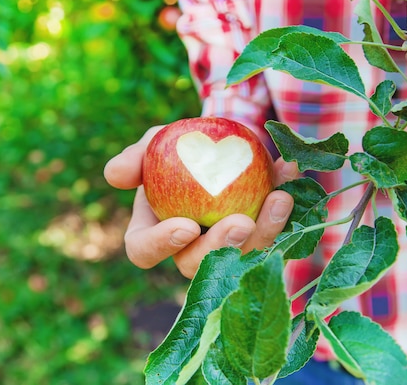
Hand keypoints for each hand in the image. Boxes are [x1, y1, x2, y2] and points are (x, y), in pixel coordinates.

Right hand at [104, 126, 297, 278]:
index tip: (186, 225)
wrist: (216, 142)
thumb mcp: (154, 143)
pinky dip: (285, 204)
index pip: (144, 250)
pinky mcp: (259, 237)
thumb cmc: (178, 147)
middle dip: (221, 248)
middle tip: (241, 222)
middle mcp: (188, 248)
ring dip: (265, 232)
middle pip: (198, 265)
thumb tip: (115, 176)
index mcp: (153, 232)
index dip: (162, 245)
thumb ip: (135, 156)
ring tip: (280, 199)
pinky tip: (291, 174)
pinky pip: (275, 231)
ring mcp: (226, 247)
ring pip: (243, 256)